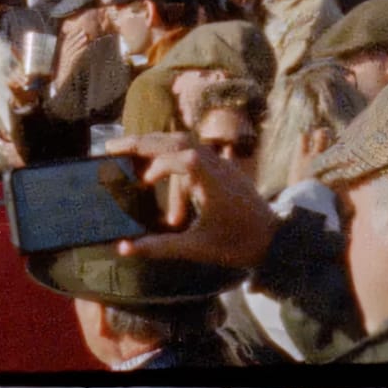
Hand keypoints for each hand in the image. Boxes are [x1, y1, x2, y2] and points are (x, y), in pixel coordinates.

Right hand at [105, 133, 278, 268]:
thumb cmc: (237, 244)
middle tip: (110, 147)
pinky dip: (169, 147)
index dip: (157, 167)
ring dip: (154, 142)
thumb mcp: (198, 248)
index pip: (180, 159)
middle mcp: (217, 165)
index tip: (142, 184)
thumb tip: (123, 248)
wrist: (277, 240)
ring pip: (184, 139)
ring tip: (128, 149)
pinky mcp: (223, 165)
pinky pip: (192, 147)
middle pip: (176, 139)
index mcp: (213, 181)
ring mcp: (222, 162)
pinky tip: (155, 157)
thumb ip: (160, 247)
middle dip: (142, 142)